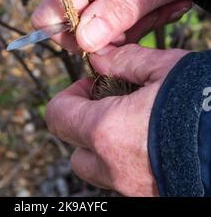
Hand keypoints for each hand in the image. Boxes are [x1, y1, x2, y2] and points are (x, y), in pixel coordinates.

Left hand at [45, 44, 186, 195]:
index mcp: (106, 131)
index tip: (91, 85)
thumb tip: (100, 58)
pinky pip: (126, 181)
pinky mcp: (154, 197)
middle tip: (109, 105)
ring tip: (135, 123)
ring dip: (106, 147)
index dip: (69, 96)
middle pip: (76, 153)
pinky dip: (129, 162)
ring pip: (100, 172)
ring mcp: (134, 189)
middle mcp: (114, 168)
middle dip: (84, 127)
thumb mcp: (166, 69)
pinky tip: (153, 141)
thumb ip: (126, 61)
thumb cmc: (204, 104)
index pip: (58, 117)